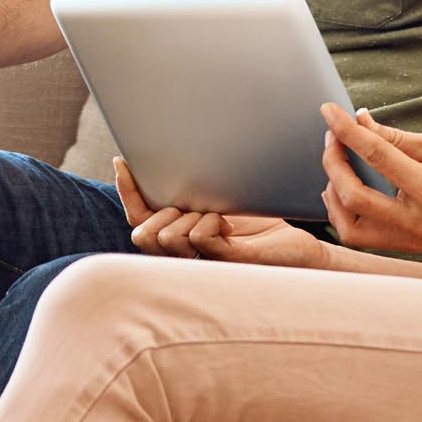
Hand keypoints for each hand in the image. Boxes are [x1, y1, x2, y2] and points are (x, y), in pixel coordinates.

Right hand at [113, 159, 328, 269]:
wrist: (298, 248)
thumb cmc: (260, 223)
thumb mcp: (219, 200)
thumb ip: (191, 191)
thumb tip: (165, 158)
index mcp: (179, 236)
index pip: (137, 218)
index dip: (126, 191)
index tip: (123, 161)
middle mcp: (183, 255)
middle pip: (144, 233)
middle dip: (163, 211)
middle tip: (195, 207)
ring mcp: (202, 263)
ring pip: (169, 235)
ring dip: (192, 217)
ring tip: (219, 218)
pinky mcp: (226, 263)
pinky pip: (200, 238)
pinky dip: (210, 223)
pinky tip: (228, 224)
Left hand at [318, 104, 421, 252]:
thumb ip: (400, 138)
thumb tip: (361, 122)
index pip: (376, 156)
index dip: (347, 131)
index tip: (330, 111)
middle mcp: (420, 223)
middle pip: (353, 199)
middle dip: (333, 163)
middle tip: (333, 136)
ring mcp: (415, 240)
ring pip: (351, 229)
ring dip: (335, 195)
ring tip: (337, 163)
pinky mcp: (413, 246)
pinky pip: (366, 237)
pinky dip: (347, 214)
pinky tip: (346, 189)